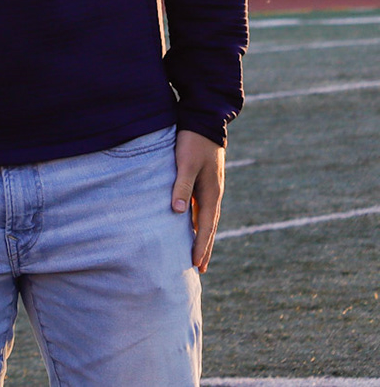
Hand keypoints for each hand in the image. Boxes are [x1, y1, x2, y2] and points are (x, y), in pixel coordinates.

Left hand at [172, 129, 224, 271]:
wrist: (204, 122)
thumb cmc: (193, 142)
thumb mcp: (185, 163)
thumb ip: (181, 186)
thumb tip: (178, 212)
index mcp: (211, 193)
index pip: (205, 226)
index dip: (201, 246)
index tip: (196, 264)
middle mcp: (212, 194)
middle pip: (208, 227)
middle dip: (204, 248)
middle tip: (200, 269)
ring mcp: (209, 188)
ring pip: (205, 219)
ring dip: (201, 236)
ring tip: (196, 254)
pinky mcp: (203, 182)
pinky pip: (200, 208)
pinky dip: (197, 222)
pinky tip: (189, 227)